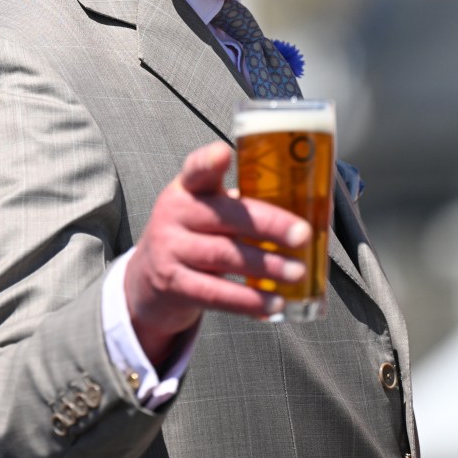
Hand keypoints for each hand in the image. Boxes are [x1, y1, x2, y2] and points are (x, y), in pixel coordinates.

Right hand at [124, 141, 310, 364]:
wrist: (148, 277)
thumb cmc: (194, 236)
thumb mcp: (206, 211)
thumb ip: (241, 207)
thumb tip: (309, 214)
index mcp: (188, 188)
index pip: (197, 169)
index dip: (208, 161)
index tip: (224, 153)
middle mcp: (175, 214)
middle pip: (224, 215)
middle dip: (269, 225)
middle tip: (303, 235)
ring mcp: (170, 249)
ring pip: (224, 256)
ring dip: (266, 265)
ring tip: (297, 272)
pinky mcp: (173, 284)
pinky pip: (216, 294)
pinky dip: (248, 301)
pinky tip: (274, 304)